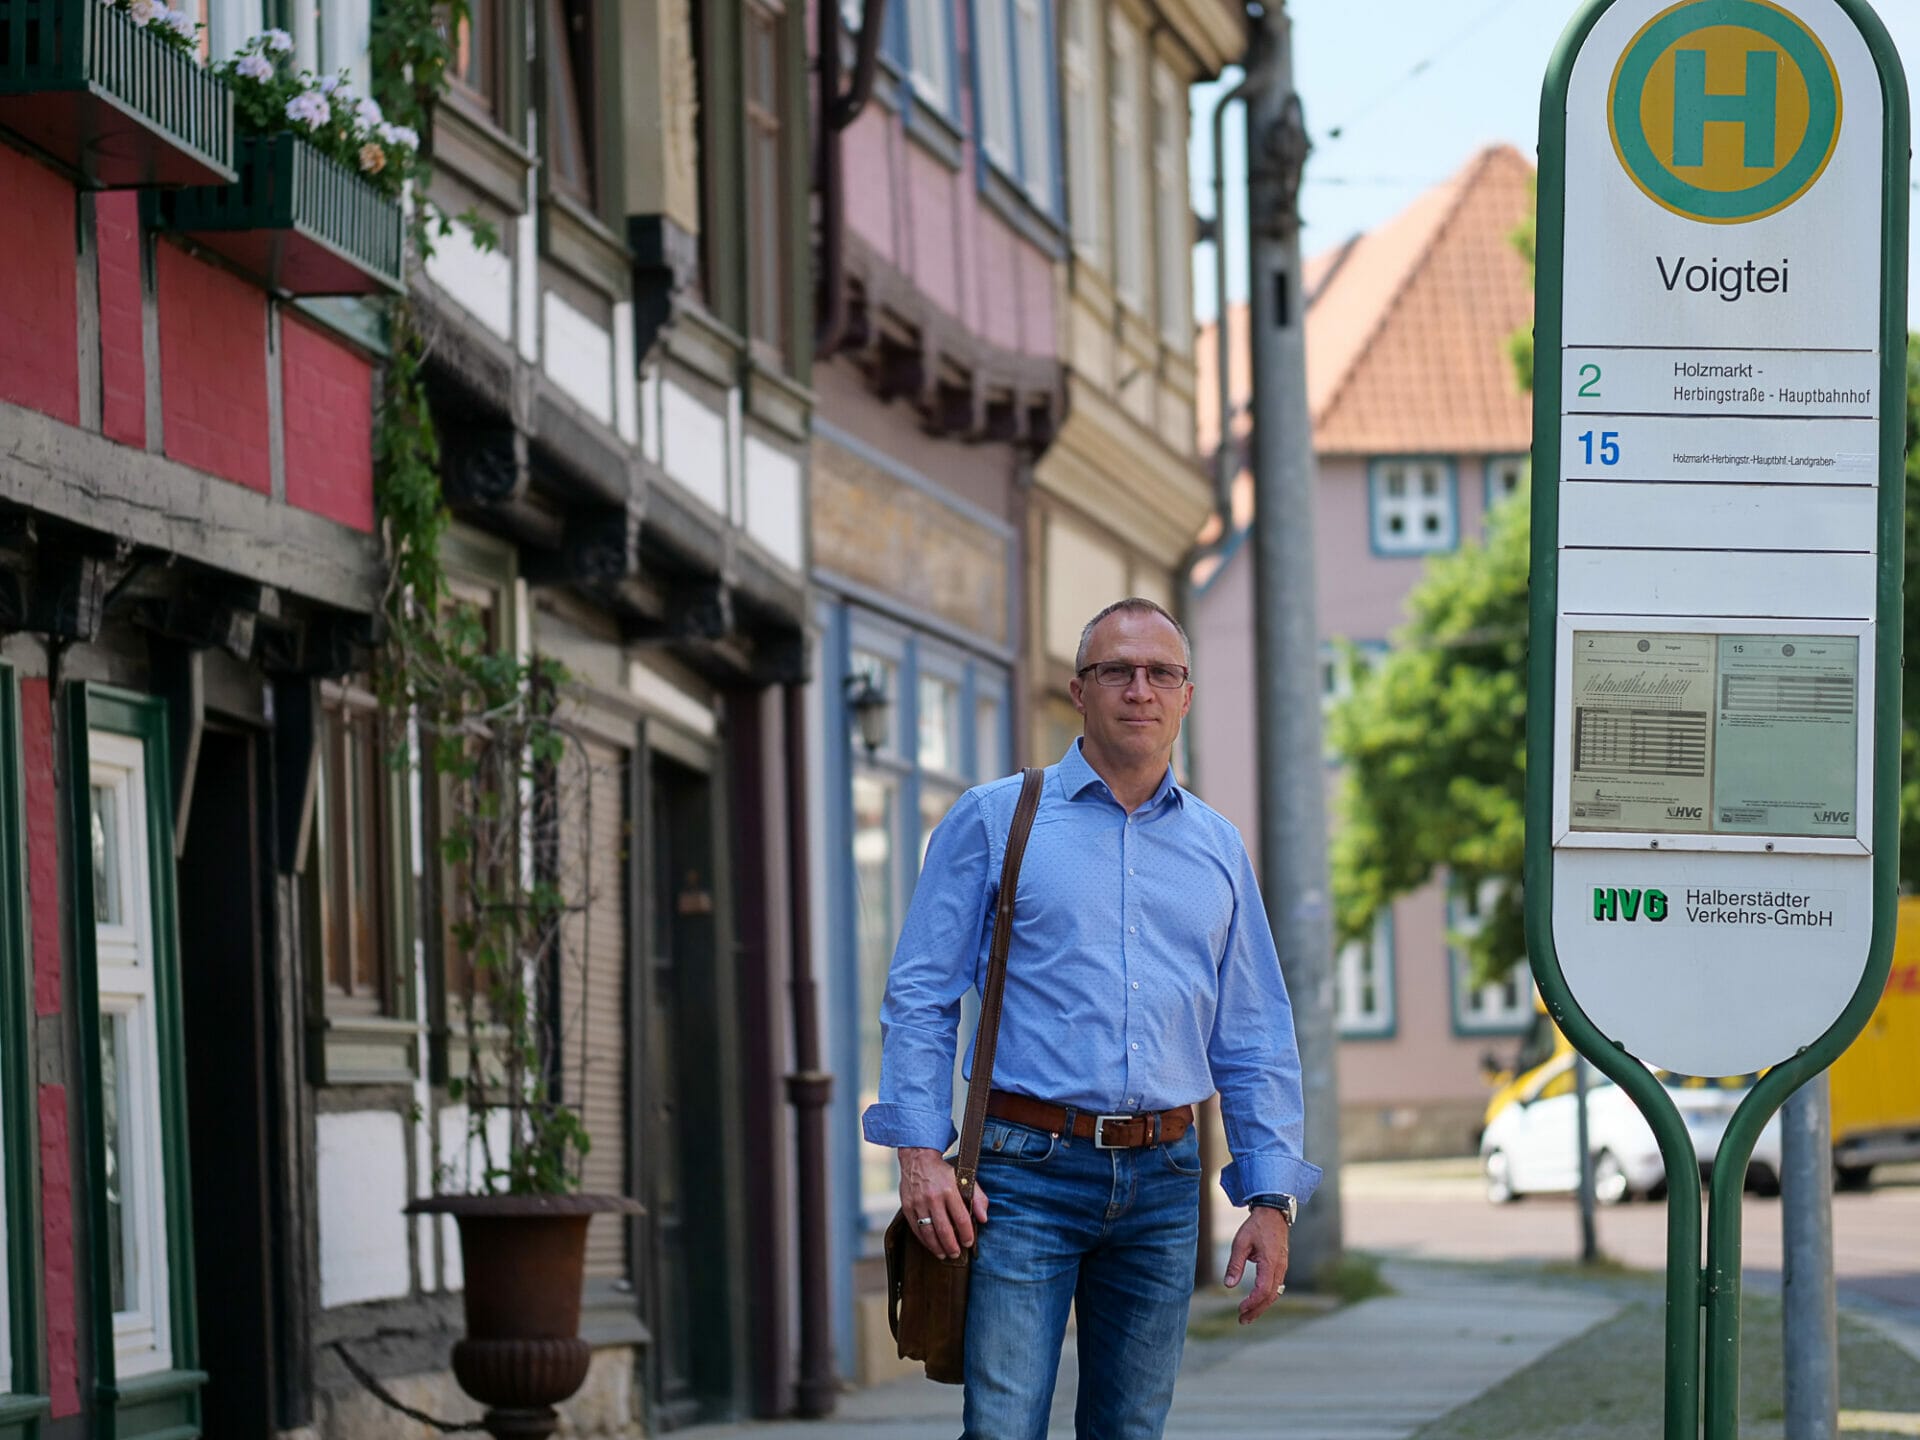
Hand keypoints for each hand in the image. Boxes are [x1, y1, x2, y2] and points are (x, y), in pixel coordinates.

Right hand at [898, 1147, 989, 1258]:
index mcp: (949, 1190)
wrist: (917, 1158)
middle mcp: (933, 1197)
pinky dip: (924, 1240)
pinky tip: (931, 1246)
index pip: (961, 1219)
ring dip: (937, 1247)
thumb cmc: (943, 1171)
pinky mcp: (907, 1206)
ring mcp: (918, 1203)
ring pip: (928, 1232)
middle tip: (957, 1254)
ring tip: (944, 1255)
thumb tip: (983, 1219)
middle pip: (944, 1229)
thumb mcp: (964, 1178)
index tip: (969, 1242)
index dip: (966, 1234)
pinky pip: (915, 1229)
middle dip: (952, 1246)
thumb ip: (977, 1198)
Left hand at [1223, 1208, 1290, 1323]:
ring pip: (1274, 1294)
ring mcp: (1283, 1268)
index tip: (1239, 1309)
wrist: (1273, 1213)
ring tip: (1247, 1316)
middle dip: (1256, 1310)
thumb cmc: (1255, 1226)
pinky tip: (1256, 1302)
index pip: (1263, 1290)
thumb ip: (1235, 1264)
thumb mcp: (1240, 1242)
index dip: (1252, 1303)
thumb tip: (1228, 1286)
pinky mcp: (1281, 1266)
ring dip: (1261, 1306)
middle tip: (1242, 1320)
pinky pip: (1276, 1287)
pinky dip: (1266, 1297)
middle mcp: (1280, 1268)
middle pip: (1270, 1297)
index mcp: (1270, 1263)